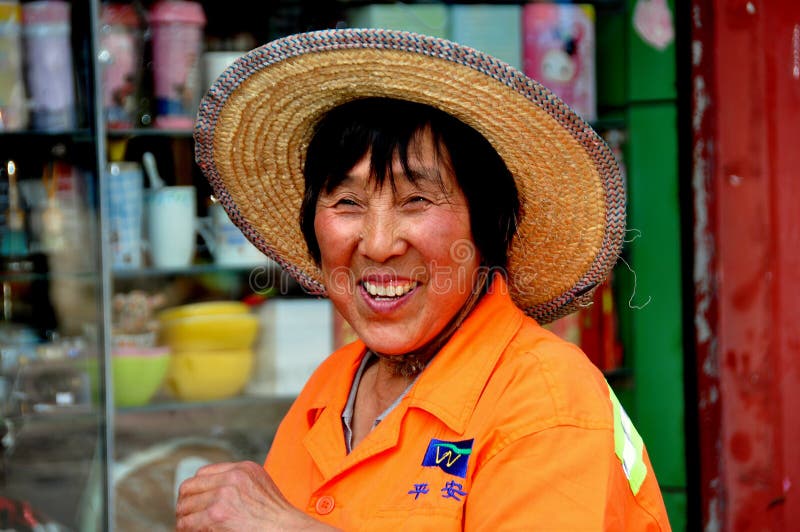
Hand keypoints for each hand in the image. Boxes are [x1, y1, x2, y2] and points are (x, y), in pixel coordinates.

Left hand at [175, 460, 329, 530]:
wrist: (287, 531)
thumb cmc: (277, 520)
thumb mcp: (261, 488)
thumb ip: (240, 484)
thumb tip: (214, 492)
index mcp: (243, 469)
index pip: (203, 473)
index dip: (196, 490)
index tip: (196, 503)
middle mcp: (232, 478)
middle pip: (189, 487)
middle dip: (186, 504)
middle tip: (188, 518)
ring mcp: (223, 496)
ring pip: (184, 506)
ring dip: (185, 519)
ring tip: (191, 528)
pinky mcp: (216, 516)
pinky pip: (187, 523)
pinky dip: (186, 530)